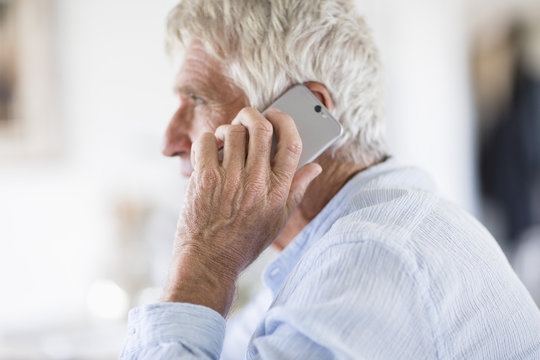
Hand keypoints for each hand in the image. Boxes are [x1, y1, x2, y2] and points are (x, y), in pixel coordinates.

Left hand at [162, 107, 321, 315]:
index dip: (286, 121)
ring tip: (227, 140)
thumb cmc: (245, 242)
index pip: (292, 144)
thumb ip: (296, 189)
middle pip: (261, 128)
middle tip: (247, 117)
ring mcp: (230, 179)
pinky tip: (211, 151)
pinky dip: (208, 140)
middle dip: (253, 115)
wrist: (209, 261)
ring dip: (230, 129)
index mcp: (279, 191)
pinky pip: (207, 142)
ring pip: (234, 132)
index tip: (278, 114)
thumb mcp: (278, 219)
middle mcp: (257, 182)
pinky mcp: (204, 179)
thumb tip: (314, 167)